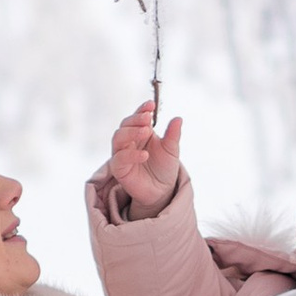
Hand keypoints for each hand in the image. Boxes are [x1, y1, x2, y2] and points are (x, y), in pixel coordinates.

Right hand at [108, 99, 183, 219]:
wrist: (162, 191)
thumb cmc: (164, 168)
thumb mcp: (172, 150)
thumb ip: (173, 135)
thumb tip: (178, 118)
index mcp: (141, 132)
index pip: (137, 117)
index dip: (142, 109)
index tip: (151, 105)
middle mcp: (129, 141)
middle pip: (124, 125)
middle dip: (135, 119)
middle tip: (148, 119)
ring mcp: (122, 153)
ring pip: (118, 138)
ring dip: (131, 133)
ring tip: (146, 132)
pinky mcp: (119, 168)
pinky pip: (120, 158)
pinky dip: (131, 155)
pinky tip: (144, 154)